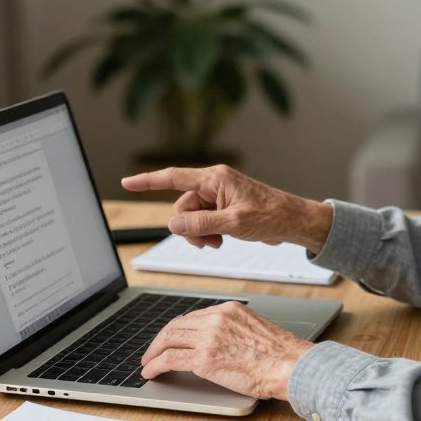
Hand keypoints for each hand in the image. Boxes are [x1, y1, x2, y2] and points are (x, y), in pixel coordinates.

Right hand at [121, 165, 332, 252]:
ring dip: (199, 233)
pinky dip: (208, 233)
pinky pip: (204, 221)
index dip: (148, 181)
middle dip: (189, 227)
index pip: (174, 178)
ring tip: (218, 243)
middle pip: (182, 205)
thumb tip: (175, 224)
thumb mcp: (234, 223)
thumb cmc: (271, 215)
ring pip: (192, 216)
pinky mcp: (225, 208)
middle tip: (208, 242)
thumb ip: (202, 224)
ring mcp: (219, 196)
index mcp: (215, 179)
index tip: (127, 182)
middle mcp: (214, 184)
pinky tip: (222, 240)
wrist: (293, 221)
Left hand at [139, 301, 312, 399]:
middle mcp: (216, 319)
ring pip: (169, 339)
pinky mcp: (204, 359)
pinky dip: (156, 365)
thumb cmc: (281, 355)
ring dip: (153, 352)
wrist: (290, 366)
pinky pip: (170, 359)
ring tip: (148, 363)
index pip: (194, 316)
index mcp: (229, 309)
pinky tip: (151, 372)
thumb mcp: (256, 330)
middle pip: (177, 325)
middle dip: (160, 339)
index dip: (178, 330)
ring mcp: (209, 337)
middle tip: (152, 351)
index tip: (171, 339)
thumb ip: (235, 331)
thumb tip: (222, 345)